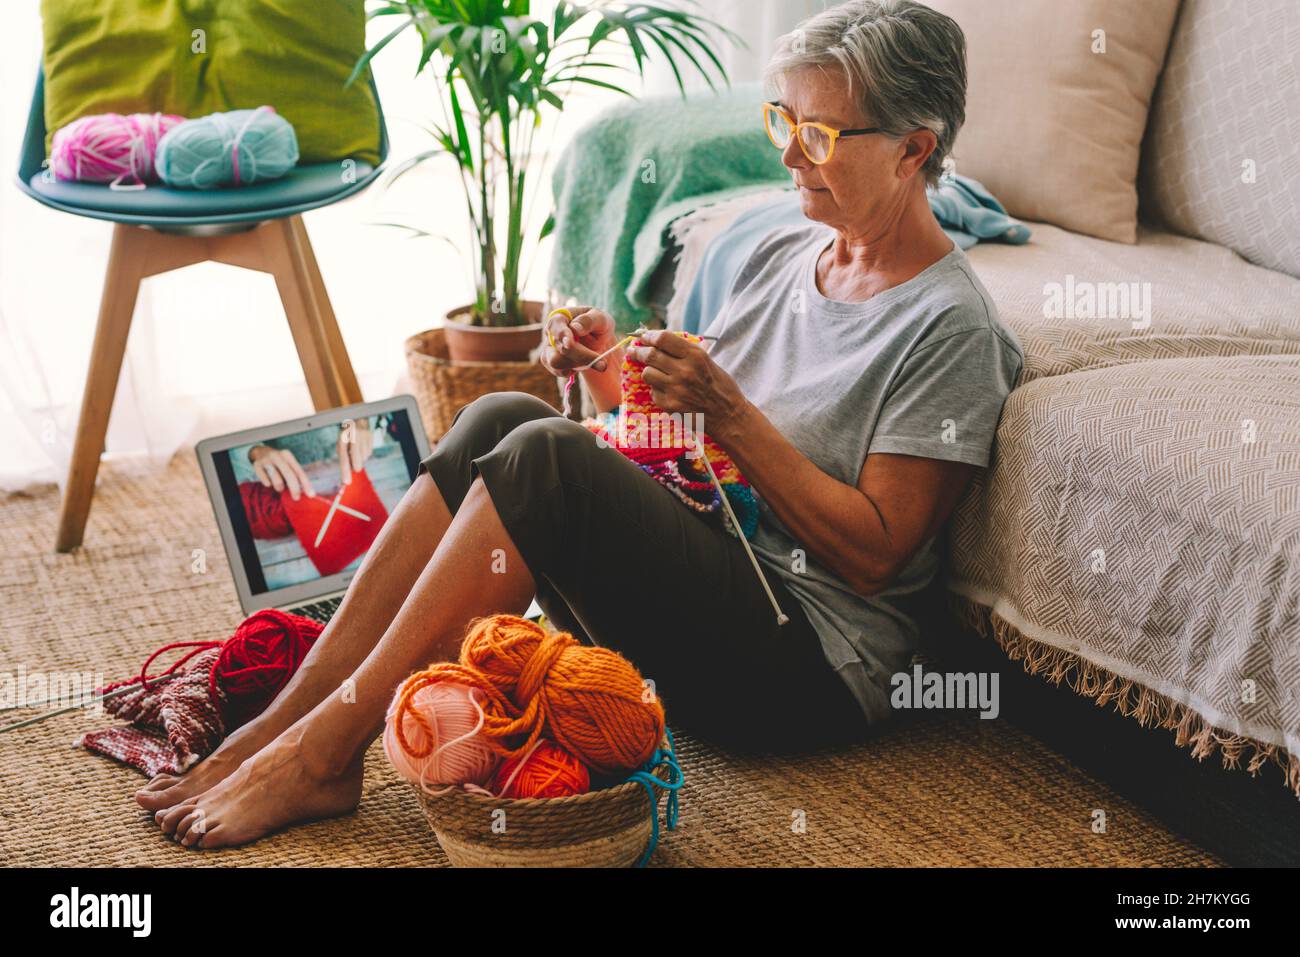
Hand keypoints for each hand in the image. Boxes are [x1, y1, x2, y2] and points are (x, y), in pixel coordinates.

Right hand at [249, 445, 314, 500]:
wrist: (260, 452)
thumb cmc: (278, 462)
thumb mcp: (287, 464)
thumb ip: (294, 474)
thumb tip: (303, 491)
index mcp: (287, 456)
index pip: (299, 471)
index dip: (306, 484)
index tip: (311, 494)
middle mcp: (277, 456)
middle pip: (289, 475)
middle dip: (294, 489)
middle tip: (296, 498)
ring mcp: (266, 460)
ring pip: (277, 480)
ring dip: (280, 487)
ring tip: (279, 487)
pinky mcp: (257, 465)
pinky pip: (265, 482)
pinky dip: (269, 484)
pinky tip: (269, 482)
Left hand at [337, 419, 372, 484]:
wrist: (357, 418)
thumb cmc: (346, 434)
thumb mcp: (341, 442)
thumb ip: (344, 455)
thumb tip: (349, 471)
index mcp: (342, 437)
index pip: (343, 458)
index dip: (345, 471)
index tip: (346, 482)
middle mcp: (353, 436)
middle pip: (357, 460)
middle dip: (356, 466)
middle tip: (355, 466)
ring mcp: (364, 436)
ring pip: (364, 458)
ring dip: (360, 457)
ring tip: (356, 448)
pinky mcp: (371, 437)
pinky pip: (369, 453)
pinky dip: (365, 453)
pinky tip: (362, 445)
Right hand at [540, 306, 617, 376]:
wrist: (598, 339)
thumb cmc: (598, 324)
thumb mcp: (600, 319)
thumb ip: (589, 321)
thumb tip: (574, 329)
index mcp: (561, 317)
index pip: (555, 325)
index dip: (562, 334)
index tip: (569, 344)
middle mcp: (551, 332)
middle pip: (558, 347)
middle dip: (580, 356)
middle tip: (603, 364)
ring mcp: (549, 348)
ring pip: (556, 362)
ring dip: (579, 364)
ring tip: (596, 361)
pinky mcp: (552, 362)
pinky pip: (559, 371)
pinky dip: (574, 370)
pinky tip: (585, 364)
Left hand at [628, 330, 748, 435]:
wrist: (727, 415)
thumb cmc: (719, 385)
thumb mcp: (706, 361)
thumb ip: (683, 351)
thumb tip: (656, 340)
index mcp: (696, 356)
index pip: (662, 339)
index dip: (648, 336)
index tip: (643, 337)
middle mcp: (684, 371)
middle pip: (650, 354)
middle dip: (639, 351)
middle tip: (635, 351)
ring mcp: (676, 390)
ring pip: (647, 373)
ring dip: (649, 372)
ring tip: (658, 374)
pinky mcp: (670, 406)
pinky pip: (653, 392)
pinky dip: (658, 390)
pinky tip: (669, 392)